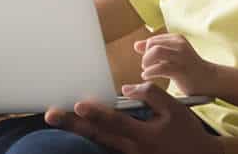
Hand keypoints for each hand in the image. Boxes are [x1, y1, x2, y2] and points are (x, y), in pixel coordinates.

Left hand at [43, 82, 223, 153]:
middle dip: (72, 125)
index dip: (96, 113)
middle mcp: (131, 149)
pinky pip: (105, 150)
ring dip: (76, 133)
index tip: (78, 105)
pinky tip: (75, 133)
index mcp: (143, 135)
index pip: (114, 122)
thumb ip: (152, 95)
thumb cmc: (187, 132)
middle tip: (51, 115)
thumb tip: (127, 89)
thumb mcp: (175, 110)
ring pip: (97, 144)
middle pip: (96, 135)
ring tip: (58, 121)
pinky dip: (89, 142)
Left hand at [136, 33, 214, 95]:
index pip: (152, 40)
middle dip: (145, 57)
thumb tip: (136, 45)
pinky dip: (150, 72)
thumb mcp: (171, 55)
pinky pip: (160, 68)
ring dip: (146, 62)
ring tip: (147, 70)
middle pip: (152, 45)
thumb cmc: (188, 68)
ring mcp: (181, 57)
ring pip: (156, 52)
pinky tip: (148, 76)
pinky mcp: (181, 70)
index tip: (148, 61)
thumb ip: (155, 49)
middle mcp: (180, 45)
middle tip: (146, 67)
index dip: (146, 51)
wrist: (208, 80)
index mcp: (177, 39)